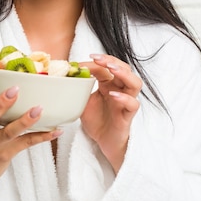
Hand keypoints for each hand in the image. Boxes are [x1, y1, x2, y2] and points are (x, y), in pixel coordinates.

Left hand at [79, 54, 141, 172]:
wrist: (103, 142)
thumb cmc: (96, 120)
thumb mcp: (83, 101)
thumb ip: (78, 88)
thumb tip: (65, 74)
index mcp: (109, 84)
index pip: (107, 67)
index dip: (96, 62)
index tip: (80, 63)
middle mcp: (120, 90)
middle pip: (124, 68)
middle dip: (112, 61)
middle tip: (97, 59)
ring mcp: (126, 102)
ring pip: (135, 83)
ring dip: (124, 74)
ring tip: (111, 70)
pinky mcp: (128, 115)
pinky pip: (133, 104)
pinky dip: (124, 98)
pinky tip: (113, 95)